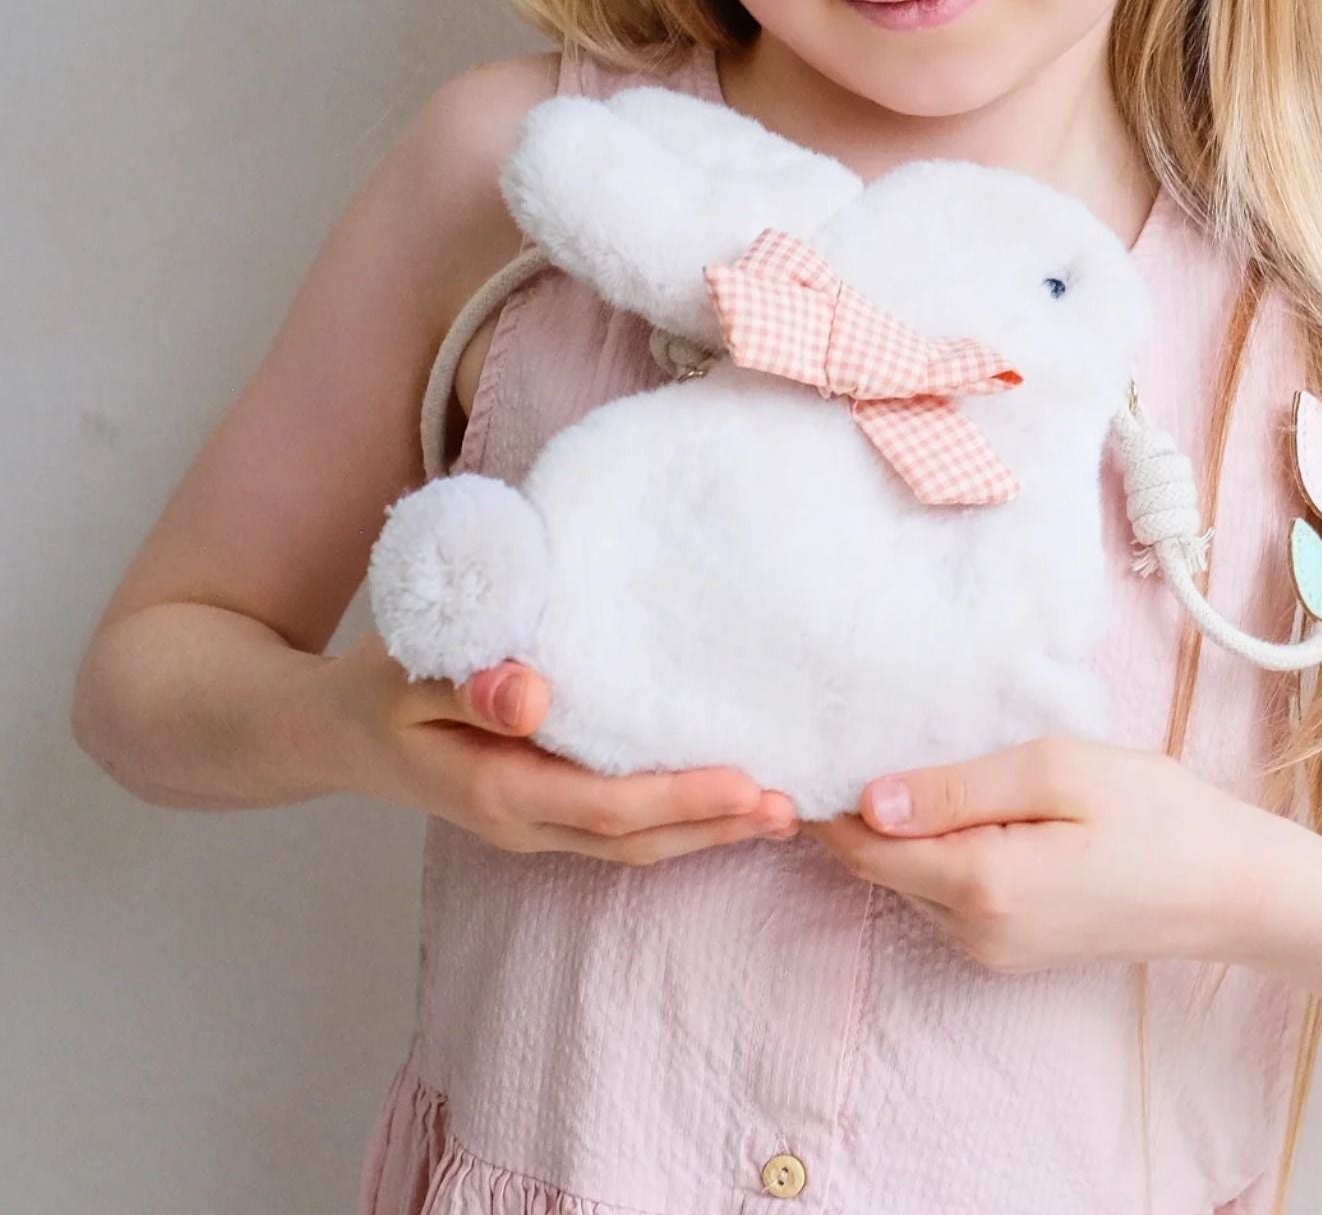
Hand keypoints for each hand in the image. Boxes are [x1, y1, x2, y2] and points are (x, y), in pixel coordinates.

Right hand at [324, 629, 798, 863]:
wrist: (331, 730)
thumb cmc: (377, 687)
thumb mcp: (408, 674)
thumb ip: (469, 685)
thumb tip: (532, 698)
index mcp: (495, 788)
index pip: (607, 807)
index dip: (682, 800)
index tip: (748, 783)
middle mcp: (522, 820)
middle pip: (634, 839)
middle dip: (715, 826)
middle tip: (794, 806)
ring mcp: (532, 822)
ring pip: (631, 843)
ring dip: (706, 831)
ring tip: (780, 811)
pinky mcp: (541, 807)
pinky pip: (617, 826)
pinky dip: (675, 818)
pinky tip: (722, 798)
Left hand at [801, 736, 1249, 972]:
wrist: (1229, 890)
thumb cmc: (1155, 815)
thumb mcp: (1057, 772)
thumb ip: (958, 787)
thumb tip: (869, 799)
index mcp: (979, 884)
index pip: (864, 848)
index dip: (828, 803)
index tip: (808, 748)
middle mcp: (973, 931)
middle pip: (881, 868)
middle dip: (860, 814)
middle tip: (855, 736)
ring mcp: (993, 950)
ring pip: (913, 882)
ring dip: (903, 833)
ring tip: (915, 760)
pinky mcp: (1014, 949)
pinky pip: (948, 896)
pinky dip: (938, 853)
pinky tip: (964, 805)